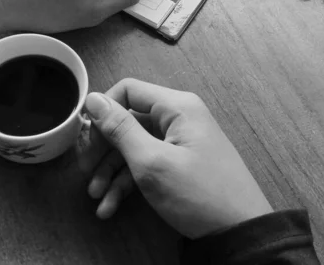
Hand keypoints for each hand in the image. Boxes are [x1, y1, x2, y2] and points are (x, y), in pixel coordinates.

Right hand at [78, 79, 272, 238]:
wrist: (238, 233)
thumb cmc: (197, 193)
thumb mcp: (152, 162)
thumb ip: (120, 129)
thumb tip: (93, 98)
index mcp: (176, 107)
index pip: (127, 91)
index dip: (102, 112)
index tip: (85, 139)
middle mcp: (178, 118)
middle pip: (127, 122)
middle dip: (103, 150)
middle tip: (84, 173)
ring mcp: (179, 143)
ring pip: (133, 148)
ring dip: (111, 173)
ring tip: (96, 198)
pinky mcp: (179, 165)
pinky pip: (146, 165)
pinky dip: (127, 184)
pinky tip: (110, 207)